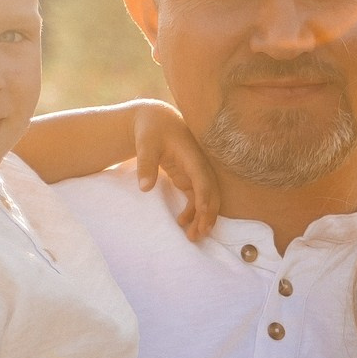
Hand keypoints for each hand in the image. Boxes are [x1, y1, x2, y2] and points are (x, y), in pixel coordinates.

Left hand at [132, 102, 219, 240]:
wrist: (156, 121)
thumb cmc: (151, 130)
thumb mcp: (145, 144)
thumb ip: (146, 165)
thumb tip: (145, 188)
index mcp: (192, 154)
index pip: (202, 178)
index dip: (204, 196)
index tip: (203, 213)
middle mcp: (199, 164)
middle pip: (211, 192)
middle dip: (208, 214)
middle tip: (199, 233)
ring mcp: (196, 172)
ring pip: (207, 198)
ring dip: (203, 217)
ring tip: (193, 236)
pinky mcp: (191, 177)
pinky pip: (197, 198)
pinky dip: (193, 211)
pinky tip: (182, 222)